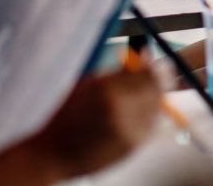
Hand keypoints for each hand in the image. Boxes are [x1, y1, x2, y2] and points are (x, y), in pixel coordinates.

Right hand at [28, 65, 160, 179]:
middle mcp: (120, 109)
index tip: (154, 61)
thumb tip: (144, 58)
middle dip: (158, 80)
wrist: (53, 154)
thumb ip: (117, 74)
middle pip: (157, 90)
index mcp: (106, 89)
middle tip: (155, 74)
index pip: (147, 73)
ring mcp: (128, 130)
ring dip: (154, 99)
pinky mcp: (132, 147)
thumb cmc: (67, 116)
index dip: (155, 65)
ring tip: (138, 97)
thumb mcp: (88, 85)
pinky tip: (138, 114)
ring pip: (158, 108)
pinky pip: (153, 127)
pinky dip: (151, 118)